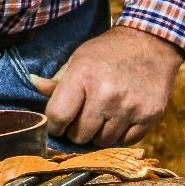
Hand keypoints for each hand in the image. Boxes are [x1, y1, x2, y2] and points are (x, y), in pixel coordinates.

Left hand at [28, 25, 184, 147]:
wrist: (151, 43)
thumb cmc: (109, 51)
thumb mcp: (80, 58)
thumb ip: (58, 79)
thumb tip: (33, 83)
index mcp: (83, 76)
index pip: (57, 116)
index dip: (54, 125)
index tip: (57, 125)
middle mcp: (106, 93)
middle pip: (79, 135)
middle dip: (76, 131)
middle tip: (82, 119)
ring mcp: (130, 106)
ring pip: (103, 141)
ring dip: (99, 134)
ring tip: (103, 116)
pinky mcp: (150, 116)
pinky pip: (126, 142)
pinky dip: (121, 135)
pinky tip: (121, 118)